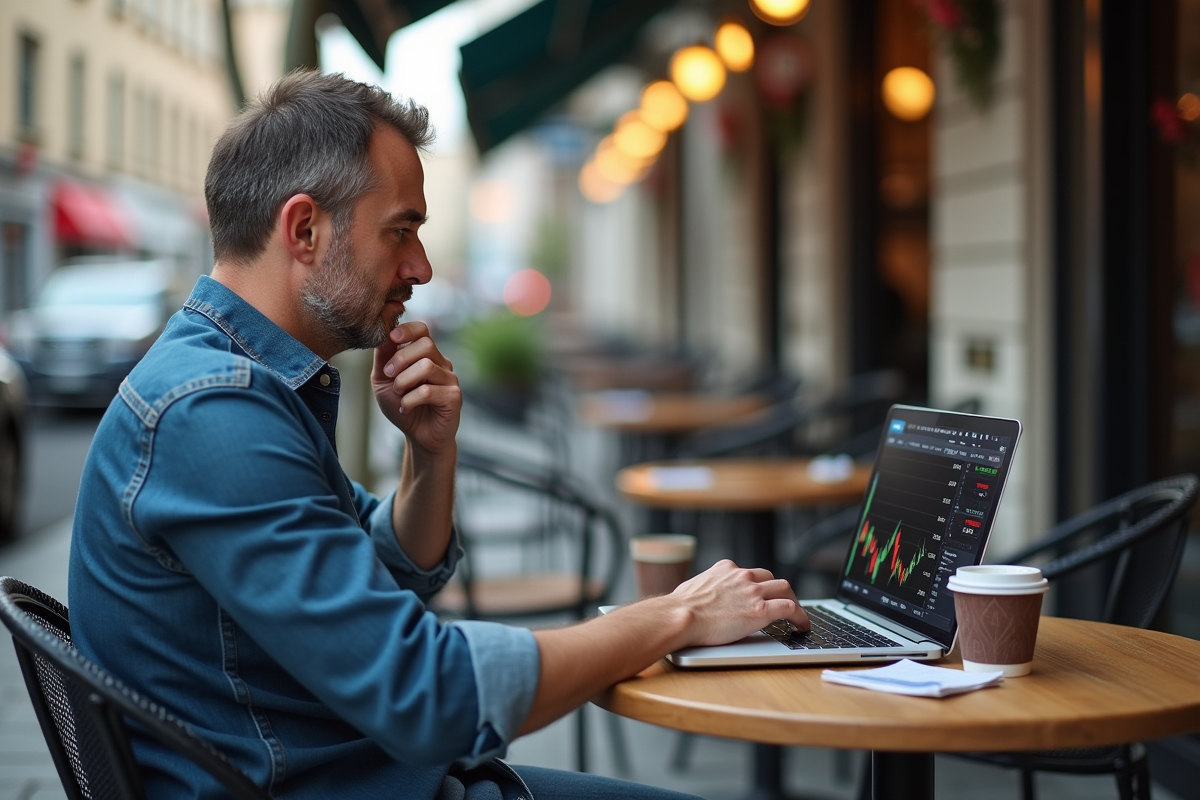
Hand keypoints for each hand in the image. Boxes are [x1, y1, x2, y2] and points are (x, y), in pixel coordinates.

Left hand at [372, 322, 460, 454]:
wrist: (418, 436)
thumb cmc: (402, 406)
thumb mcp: (383, 381)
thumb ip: (382, 359)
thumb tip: (383, 336)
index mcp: (426, 355)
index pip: (422, 330)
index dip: (407, 330)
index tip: (392, 338)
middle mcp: (441, 363)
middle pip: (426, 345)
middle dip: (400, 359)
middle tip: (389, 375)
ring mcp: (450, 379)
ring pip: (426, 367)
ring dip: (403, 381)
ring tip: (398, 393)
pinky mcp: (454, 397)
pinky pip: (428, 391)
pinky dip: (410, 400)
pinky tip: (405, 408)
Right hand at [669, 559, 809, 646]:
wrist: (680, 616)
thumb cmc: (679, 608)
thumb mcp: (693, 588)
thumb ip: (706, 589)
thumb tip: (702, 599)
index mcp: (725, 569)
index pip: (749, 572)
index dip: (758, 584)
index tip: (760, 593)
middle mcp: (742, 576)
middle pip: (771, 577)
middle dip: (778, 590)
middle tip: (782, 602)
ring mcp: (753, 591)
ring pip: (785, 588)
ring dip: (792, 599)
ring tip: (796, 614)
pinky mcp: (761, 610)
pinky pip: (790, 609)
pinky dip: (800, 616)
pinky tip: (802, 626)